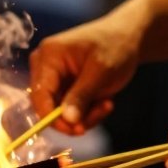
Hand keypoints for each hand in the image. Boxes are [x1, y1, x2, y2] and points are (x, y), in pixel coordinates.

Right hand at [28, 9, 145, 134]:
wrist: (127, 37)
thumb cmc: (115, 47)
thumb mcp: (101, 73)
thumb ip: (82, 96)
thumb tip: (67, 120)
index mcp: (49, 55)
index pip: (40, 94)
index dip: (53, 117)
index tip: (77, 131)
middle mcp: (44, 65)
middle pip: (48, 106)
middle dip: (75, 116)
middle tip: (103, 111)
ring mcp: (52, 76)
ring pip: (59, 112)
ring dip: (85, 115)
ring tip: (108, 104)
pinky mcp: (62, 85)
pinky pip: (68, 109)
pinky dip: (86, 112)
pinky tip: (104, 102)